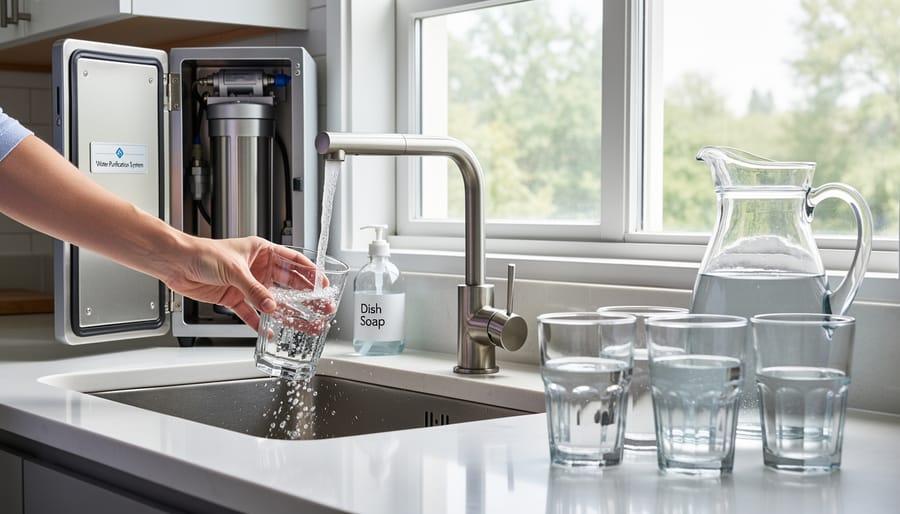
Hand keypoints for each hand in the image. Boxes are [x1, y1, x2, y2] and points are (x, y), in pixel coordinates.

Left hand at [162, 236, 315, 330]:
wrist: (176, 263)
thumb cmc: (202, 253)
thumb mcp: (235, 270)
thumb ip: (255, 290)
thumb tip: (271, 306)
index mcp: (262, 251)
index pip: (293, 261)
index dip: (310, 273)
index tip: (322, 285)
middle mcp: (257, 267)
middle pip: (287, 284)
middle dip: (304, 296)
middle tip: (320, 307)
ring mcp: (247, 284)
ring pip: (272, 301)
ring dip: (286, 312)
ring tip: (303, 323)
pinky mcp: (234, 297)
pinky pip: (251, 313)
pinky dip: (259, 323)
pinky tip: (269, 331)